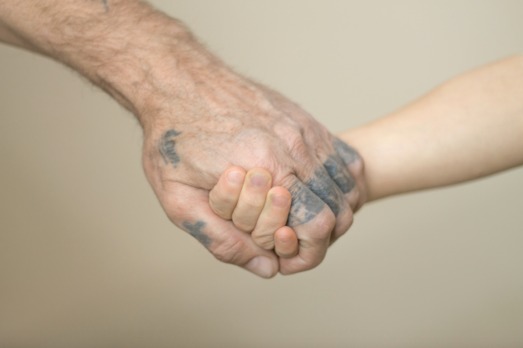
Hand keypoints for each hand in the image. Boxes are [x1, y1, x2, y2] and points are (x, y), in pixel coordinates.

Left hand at [140, 43, 365, 275]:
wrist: (177, 80)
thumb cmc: (174, 138)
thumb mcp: (178, 199)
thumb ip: (222, 240)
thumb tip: (266, 268)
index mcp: (267, 169)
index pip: (318, 224)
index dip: (308, 251)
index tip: (289, 254)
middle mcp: (294, 147)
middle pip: (340, 207)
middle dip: (322, 234)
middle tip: (295, 237)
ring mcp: (303, 129)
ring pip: (347, 183)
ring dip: (335, 209)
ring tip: (306, 217)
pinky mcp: (304, 118)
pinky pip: (342, 156)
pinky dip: (340, 181)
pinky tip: (318, 189)